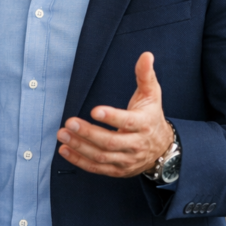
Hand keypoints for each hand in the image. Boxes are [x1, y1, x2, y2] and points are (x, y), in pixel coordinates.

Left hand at [57, 51, 172, 177]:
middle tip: (69, 122)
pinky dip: (79, 160)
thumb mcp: (152, 94)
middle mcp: (136, 144)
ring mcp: (126, 160)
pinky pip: (96, 168)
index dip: (111, 117)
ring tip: (62, 134)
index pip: (128, 122)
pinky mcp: (117, 170)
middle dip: (88, 133)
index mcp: (144, 124)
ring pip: (101, 156)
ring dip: (80, 146)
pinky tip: (64, 150)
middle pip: (110, 142)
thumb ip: (145, 75)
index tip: (94, 110)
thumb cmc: (151, 116)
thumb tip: (146, 55)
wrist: (162, 148)